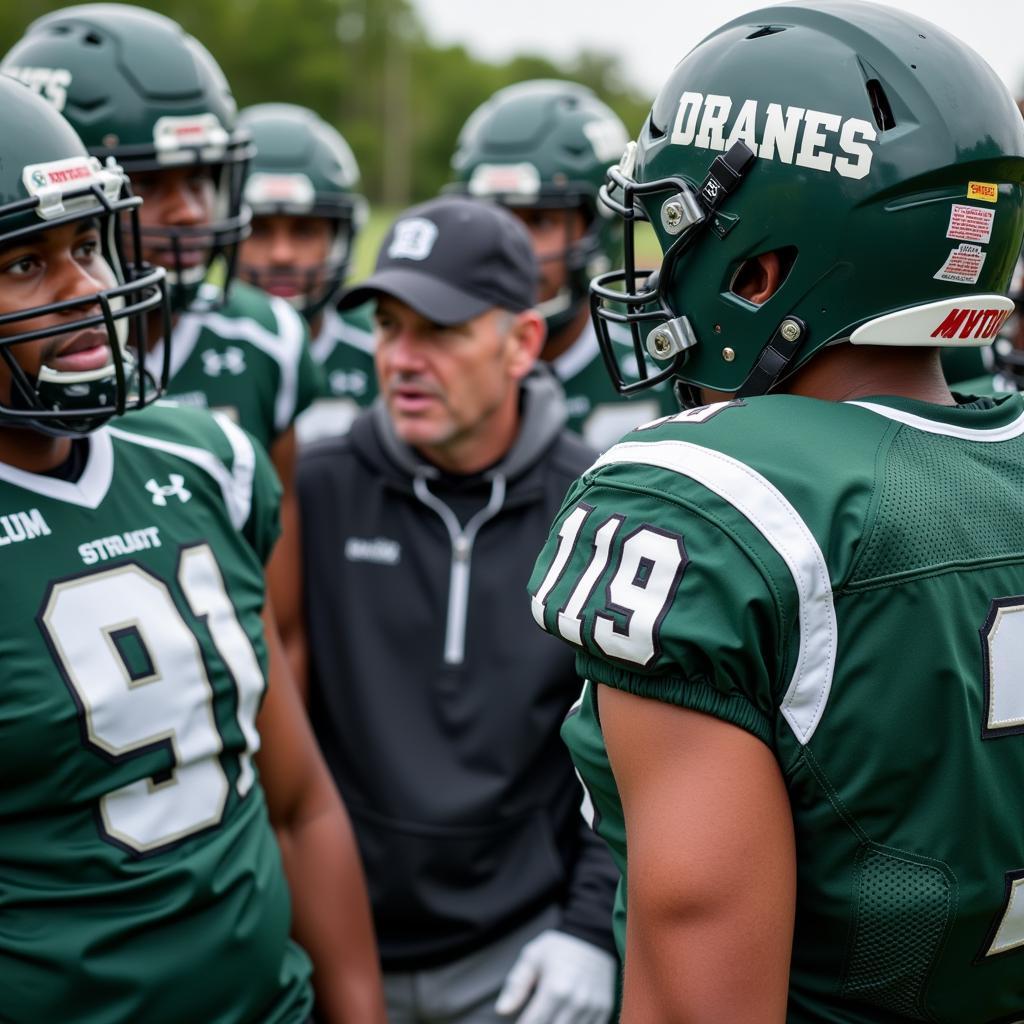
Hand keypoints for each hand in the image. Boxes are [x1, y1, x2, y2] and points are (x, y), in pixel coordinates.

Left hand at [495, 929, 616, 1023]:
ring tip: (547, 1017)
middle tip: (533, 1017)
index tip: (517, 1022)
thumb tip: (502, 1010)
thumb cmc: (558, 947)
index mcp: (555, 989)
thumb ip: (516, 985)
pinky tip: (563, 1018)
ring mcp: (592, 1009)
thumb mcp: (532, 957)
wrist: (593, 936)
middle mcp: (575, 1003)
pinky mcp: (603, 1011)